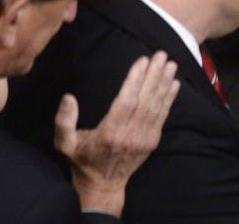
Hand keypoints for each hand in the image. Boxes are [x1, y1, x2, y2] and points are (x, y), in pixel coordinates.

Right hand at [55, 52, 179, 215]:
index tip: (142, 60)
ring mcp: (144, 138)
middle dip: (154, 75)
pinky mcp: (152, 140)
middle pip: (145, 99)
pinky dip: (169, 99)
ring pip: (156, 106)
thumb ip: (64, 121)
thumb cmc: (82, 160)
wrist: (103, 185)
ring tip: (171, 64)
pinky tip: (174, 84)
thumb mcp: (65, 144)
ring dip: (164, 83)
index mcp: (110, 132)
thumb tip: (68, 97)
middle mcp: (130, 134)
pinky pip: (162, 116)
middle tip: (162, 55)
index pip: (126, 101)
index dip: (135, 80)